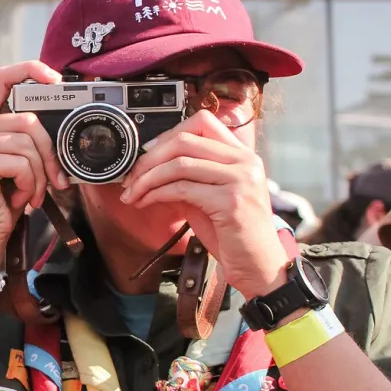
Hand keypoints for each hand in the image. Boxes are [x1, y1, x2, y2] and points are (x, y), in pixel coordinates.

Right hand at [0, 61, 68, 246]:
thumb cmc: (4, 200)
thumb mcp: (19, 161)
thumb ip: (28, 138)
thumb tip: (61, 124)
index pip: (2, 79)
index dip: (29, 71)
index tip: (54, 79)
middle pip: (27, 120)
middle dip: (48, 153)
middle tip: (55, 179)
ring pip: (27, 144)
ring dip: (39, 175)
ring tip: (32, 193)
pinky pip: (21, 163)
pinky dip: (30, 184)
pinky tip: (19, 198)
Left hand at [119, 111, 289, 298]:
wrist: (259, 266)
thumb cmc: (234, 235)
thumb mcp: (209, 197)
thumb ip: (188, 177)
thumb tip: (151, 166)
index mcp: (243, 155)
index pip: (202, 123)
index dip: (169, 135)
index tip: (148, 153)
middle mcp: (245, 162)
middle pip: (185, 140)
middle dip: (150, 158)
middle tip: (131, 176)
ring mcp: (241, 180)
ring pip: (179, 164)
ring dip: (147, 179)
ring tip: (133, 193)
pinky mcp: (231, 201)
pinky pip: (181, 189)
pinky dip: (156, 194)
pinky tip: (146, 202)